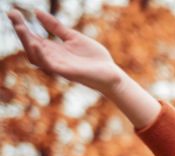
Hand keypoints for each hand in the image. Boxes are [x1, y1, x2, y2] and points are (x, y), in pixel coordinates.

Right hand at [8, 9, 123, 92]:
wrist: (111, 74)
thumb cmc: (94, 58)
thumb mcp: (73, 37)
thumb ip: (55, 27)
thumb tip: (36, 11)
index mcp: (54, 49)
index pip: (33, 37)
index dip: (22, 25)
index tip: (13, 12)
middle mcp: (52, 58)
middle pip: (30, 45)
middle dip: (21, 31)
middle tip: (12, 15)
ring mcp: (58, 66)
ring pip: (36, 56)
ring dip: (27, 42)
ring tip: (20, 27)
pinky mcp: (66, 72)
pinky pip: (49, 65)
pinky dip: (41, 55)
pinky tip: (37, 44)